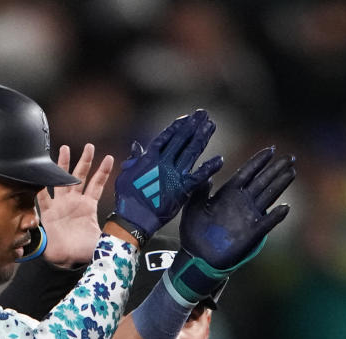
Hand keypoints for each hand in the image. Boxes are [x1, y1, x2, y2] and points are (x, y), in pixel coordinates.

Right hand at [38, 144, 113, 266]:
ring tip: (64, 148)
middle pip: (80, 176)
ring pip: (61, 180)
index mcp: (88, 206)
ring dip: (62, 165)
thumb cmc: (83, 251)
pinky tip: (40, 171)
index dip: (103, 171)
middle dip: (85, 161)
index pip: (97, 185)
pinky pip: (43, 195)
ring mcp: (60, 205)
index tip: (109, 158)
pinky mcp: (47, 212)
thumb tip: (127, 236)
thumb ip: (111, 235)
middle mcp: (74, 202)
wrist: (65, 259)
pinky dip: (40, 184)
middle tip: (89, 146)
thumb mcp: (101, 241)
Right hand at [113, 109, 223, 238]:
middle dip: (193, 126)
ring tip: (211, 125)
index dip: (177, 127)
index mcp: (149, 158)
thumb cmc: (127, 198)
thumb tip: (137, 145)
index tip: (186, 117)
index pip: (166, 138)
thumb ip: (134, 159)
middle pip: (181, 140)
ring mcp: (174, 175)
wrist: (134, 218)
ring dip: (202, 137)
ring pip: (191, 152)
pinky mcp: (183, 189)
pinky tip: (220, 160)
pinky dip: (209, 168)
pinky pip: (199, 176)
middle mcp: (164, 163)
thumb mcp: (126, 174)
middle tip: (203, 114)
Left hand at [162, 147, 295, 306]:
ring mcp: (249, 216)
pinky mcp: (252, 233)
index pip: (247, 173)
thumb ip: (199, 190)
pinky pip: (266, 223)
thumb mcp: (192, 206)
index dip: (259, 161)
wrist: (197, 256)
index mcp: (228, 193)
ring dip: (280, 185)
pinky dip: (276, 216)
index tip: (271, 149)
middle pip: (262, 181)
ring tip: (292, 172)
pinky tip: (285, 207)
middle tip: (290, 157)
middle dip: (276, 169)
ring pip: (268, 196)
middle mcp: (242, 202)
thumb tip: (208, 176)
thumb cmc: (193, 231)